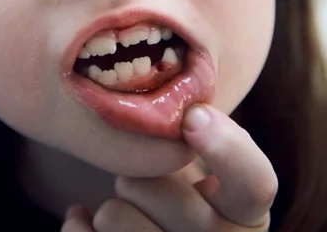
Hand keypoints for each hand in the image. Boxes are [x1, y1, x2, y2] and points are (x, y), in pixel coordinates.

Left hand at [61, 104, 277, 230]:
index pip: (255, 183)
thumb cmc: (184, 188)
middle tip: (151, 180)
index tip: (192, 115)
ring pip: (115, 216)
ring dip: (114, 201)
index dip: (226, 146)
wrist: (166, 228)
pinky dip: (78, 225)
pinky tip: (85, 219)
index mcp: (248, 214)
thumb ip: (203, 131)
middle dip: (144, 173)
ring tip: (131, 206)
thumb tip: (188, 113)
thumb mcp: (208, 160)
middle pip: (164, 193)